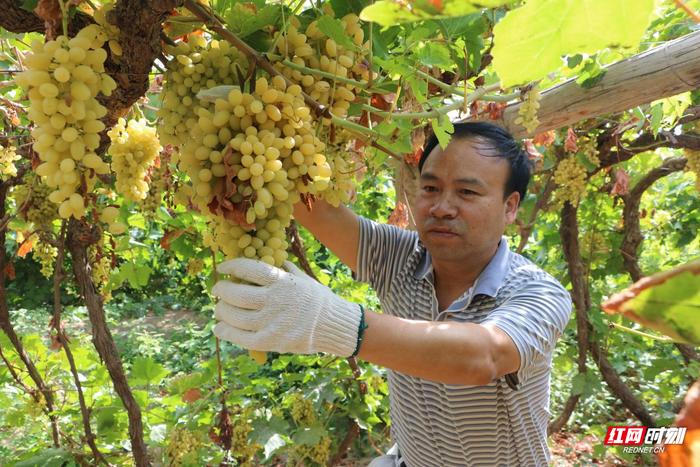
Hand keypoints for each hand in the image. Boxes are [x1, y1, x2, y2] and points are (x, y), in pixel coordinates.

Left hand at [211, 258, 362, 356]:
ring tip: (219, 309)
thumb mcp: (303, 277)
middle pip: (236, 294)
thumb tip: (269, 256)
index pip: (248, 269)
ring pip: (234, 316)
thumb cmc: (318, 300)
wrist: (334, 325)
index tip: (223, 268)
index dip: (231, 267)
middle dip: (221, 290)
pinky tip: (220, 327)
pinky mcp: (270, 341)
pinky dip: (226, 332)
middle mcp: (274, 300)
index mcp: (282, 281)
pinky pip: (241, 337)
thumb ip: (284, 268)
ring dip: (221, 311)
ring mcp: (271, 322)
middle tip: (217, 290)